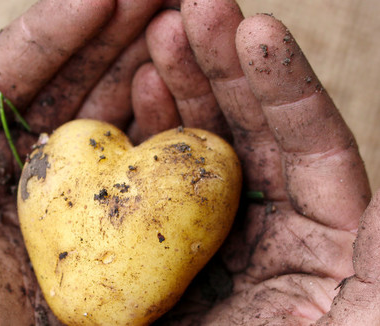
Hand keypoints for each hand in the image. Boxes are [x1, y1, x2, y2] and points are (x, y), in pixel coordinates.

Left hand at [0, 1, 172, 323]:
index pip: (14, 72)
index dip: (55, 28)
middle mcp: (26, 166)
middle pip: (76, 83)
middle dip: (118, 32)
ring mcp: (76, 197)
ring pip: (116, 117)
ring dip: (149, 69)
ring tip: (182, 24)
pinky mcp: (114, 232)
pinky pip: (144, 173)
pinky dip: (165, 133)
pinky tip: (183, 94)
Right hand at [138, 1, 377, 323]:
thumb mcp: (358, 317)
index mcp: (320, 231)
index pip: (307, 140)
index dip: (283, 83)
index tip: (255, 28)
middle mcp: (265, 218)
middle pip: (247, 124)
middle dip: (222, 62)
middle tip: (193, 10)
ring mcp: (208, 224)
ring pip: (197, 139)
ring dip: (181, 83)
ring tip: (159, 36)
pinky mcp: (160, 238)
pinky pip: (152, 175)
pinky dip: (144, 130)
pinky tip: (134, 93)